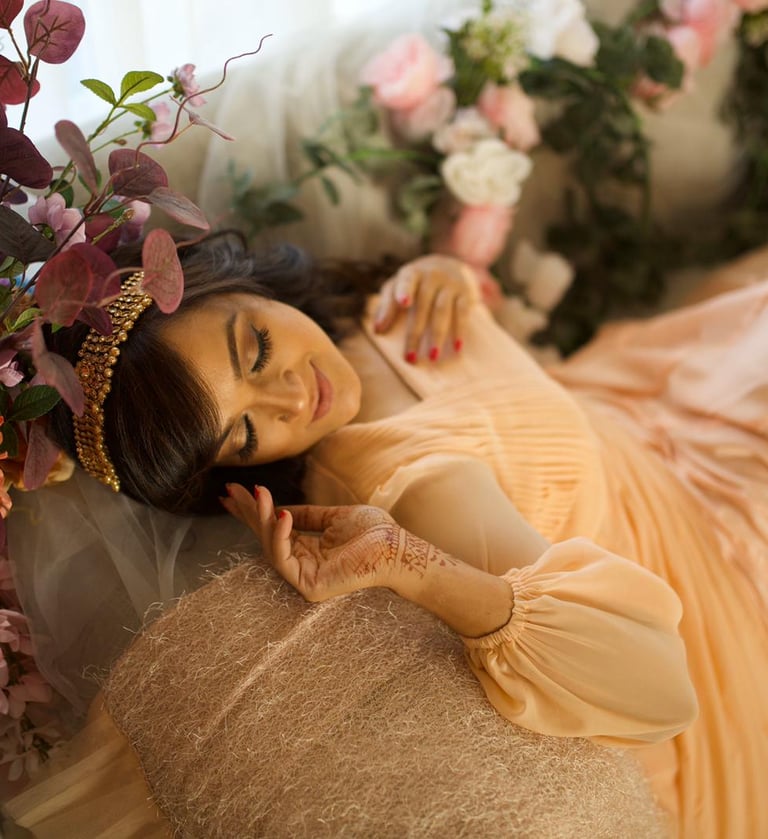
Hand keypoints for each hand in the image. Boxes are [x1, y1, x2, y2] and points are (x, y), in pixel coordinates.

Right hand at [221, 483, 407, 601]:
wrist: (398, 547)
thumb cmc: (375, 532)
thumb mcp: (334, 517)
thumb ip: (307, 515)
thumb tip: (281, 508)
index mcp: (309, 550)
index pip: (274, 529)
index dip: (254, 511)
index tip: (235, 491)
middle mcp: (303, 565)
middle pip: (267, 537)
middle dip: (248, 514)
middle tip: (230, 491)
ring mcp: (305, 578)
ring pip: (271, 547)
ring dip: (263, 519)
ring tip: (260, 495)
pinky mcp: (310, 587)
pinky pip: (284, 560)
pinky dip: (279, 536)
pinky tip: (281, 514)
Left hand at [373, 255, 476, 362]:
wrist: (450, 264)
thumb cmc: (416, 283)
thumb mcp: (398, 286)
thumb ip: (387, 305)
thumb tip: (377, 330)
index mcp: (412, 273)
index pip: (408, 280)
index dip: (405, 290)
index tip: (404, 303)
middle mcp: (432, 276)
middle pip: (422, 305)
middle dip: (415, 333)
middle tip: (410, 357)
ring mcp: (450, 284)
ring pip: (442, 311)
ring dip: (437, 335)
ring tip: (432, 356)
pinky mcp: (466, 293)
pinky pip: (463, 312)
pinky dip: (460, 330)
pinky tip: (457, 347)